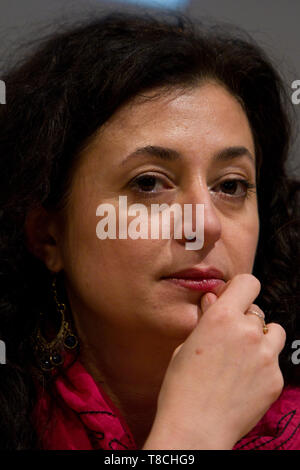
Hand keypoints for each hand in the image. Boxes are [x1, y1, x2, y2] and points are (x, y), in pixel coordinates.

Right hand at [143, 274, 285, 449]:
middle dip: (245, 320)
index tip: (233, 299)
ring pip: (274, 332)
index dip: (240, 289)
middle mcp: (248, 331)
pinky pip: (275, 361)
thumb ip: (207, 319)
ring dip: (261, 338)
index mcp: (221, 317)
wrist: (195, 428)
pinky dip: (263, 366)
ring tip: (243, 357)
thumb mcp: (187, 345)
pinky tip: (244, 381)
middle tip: (230, 339)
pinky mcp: (276, 379)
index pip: (248, 282)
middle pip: (257, 310)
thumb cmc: (181, 386)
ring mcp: (266, 356)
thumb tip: (215, 299)